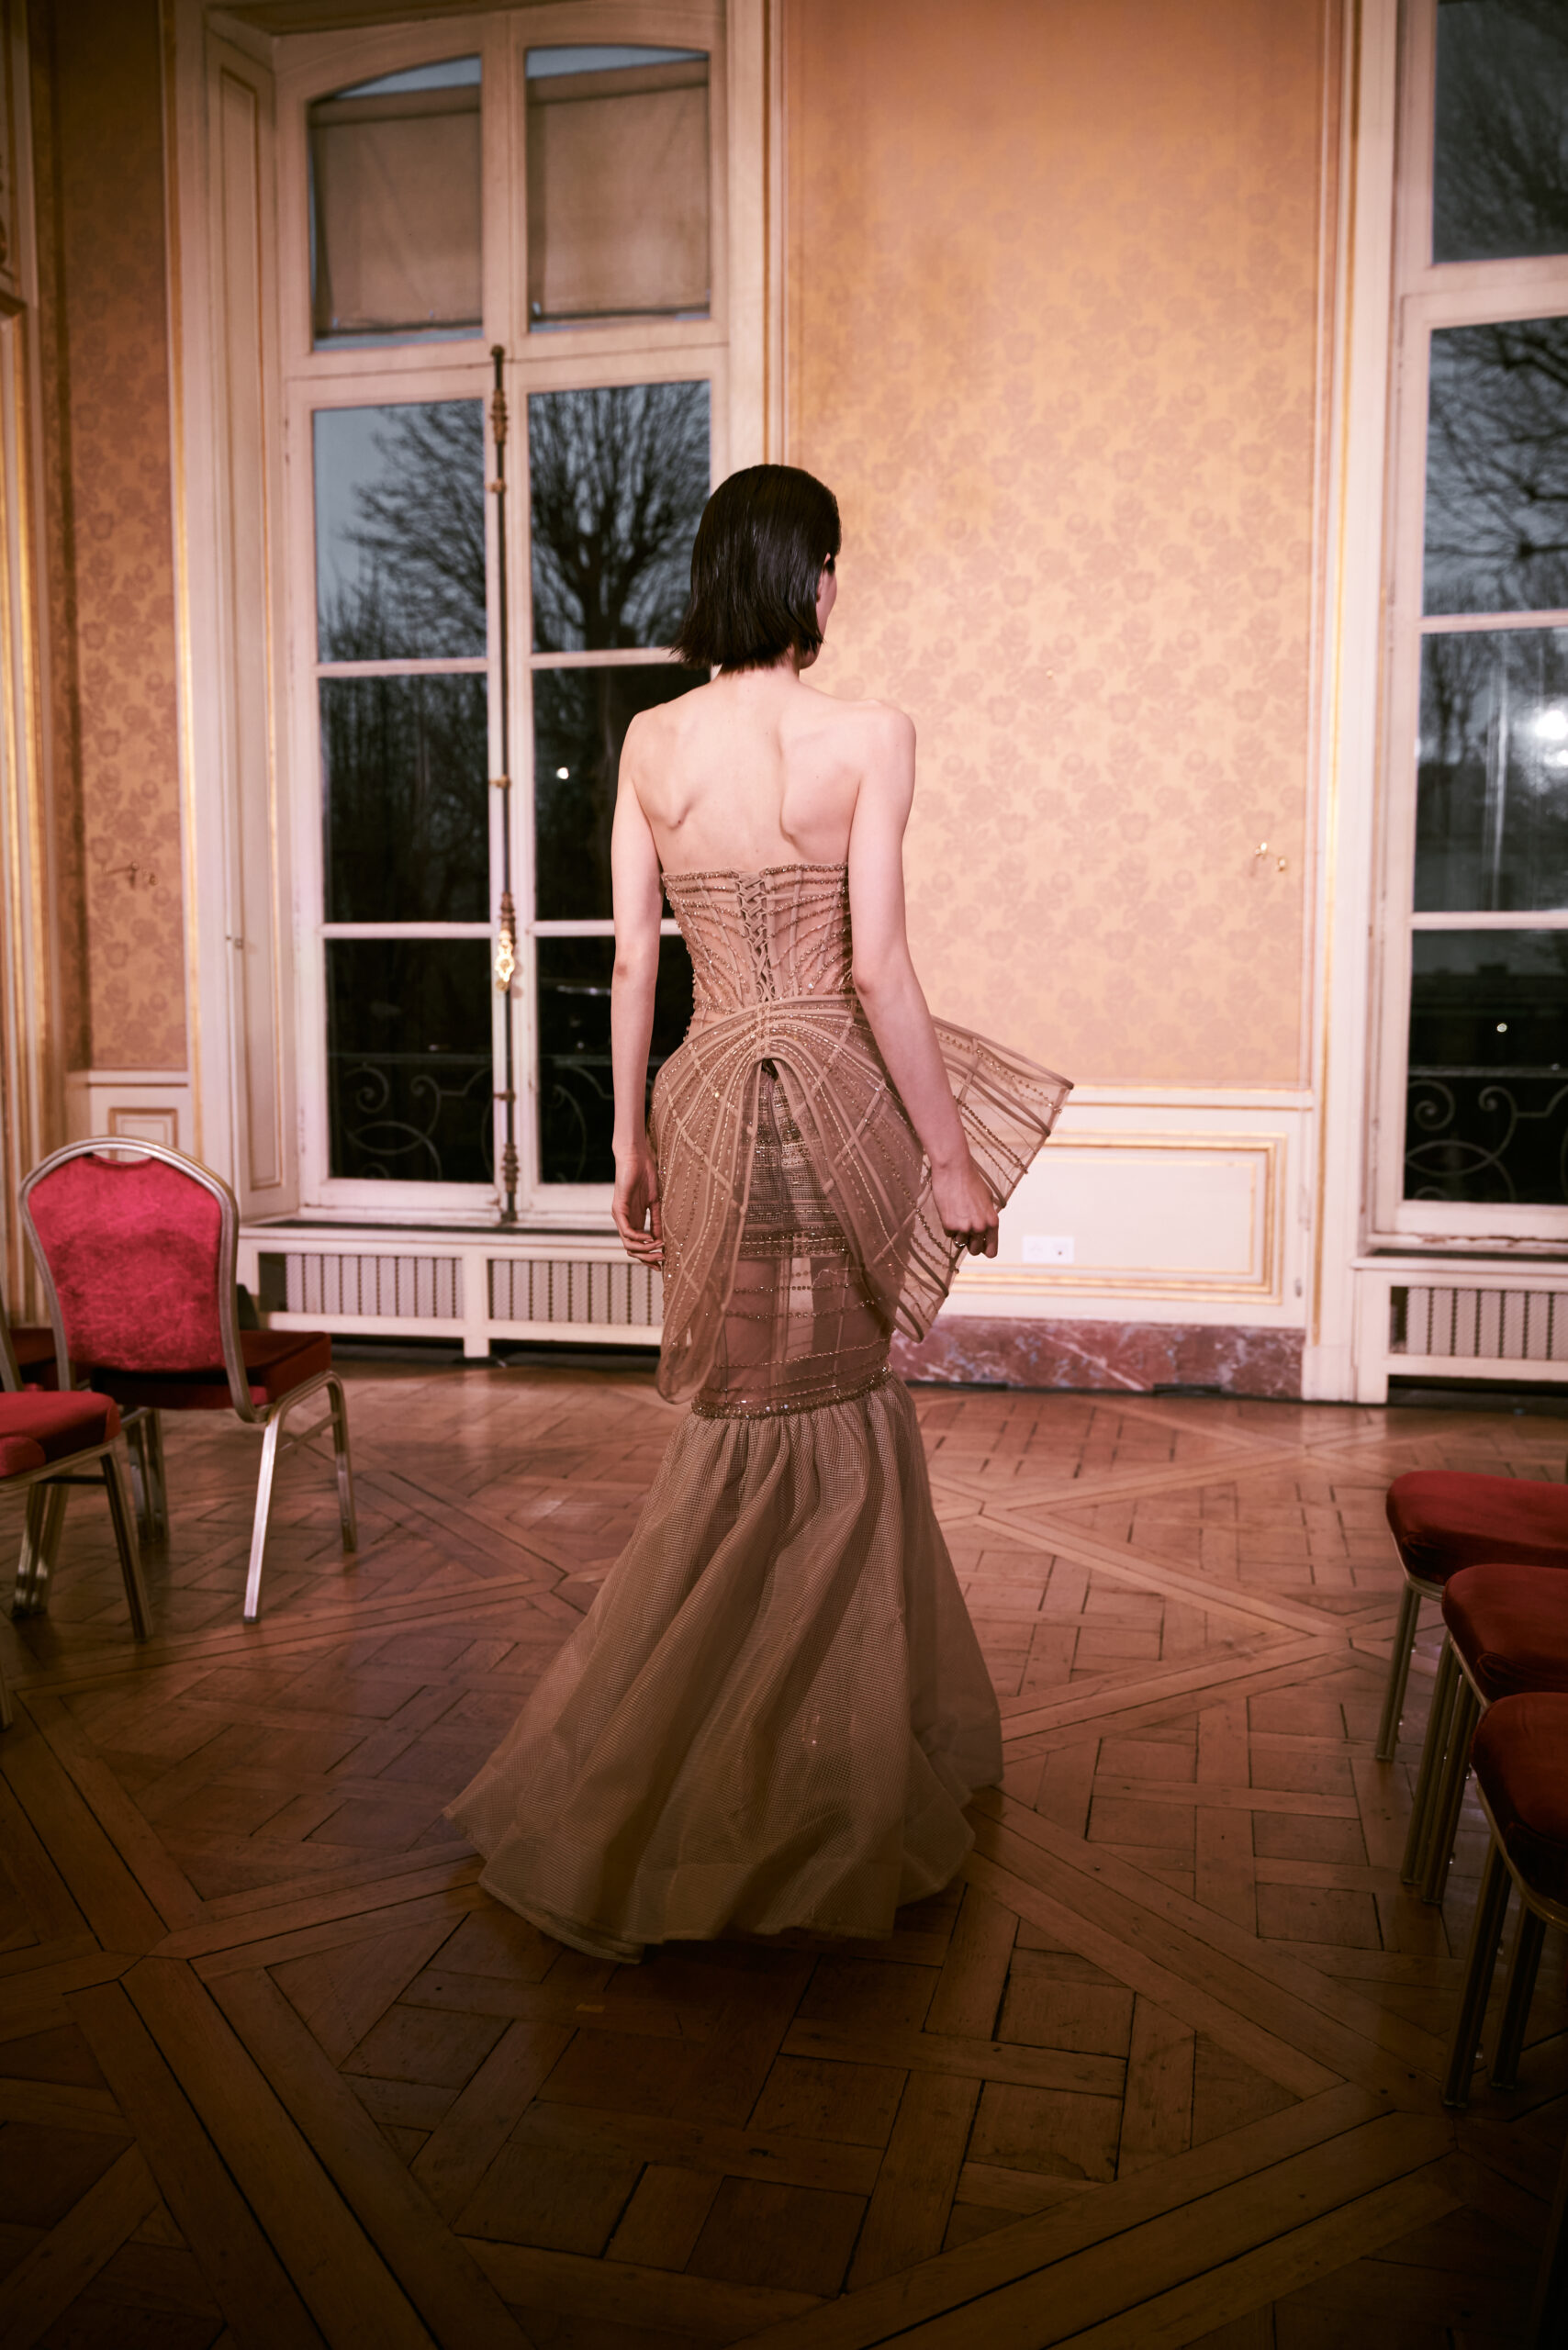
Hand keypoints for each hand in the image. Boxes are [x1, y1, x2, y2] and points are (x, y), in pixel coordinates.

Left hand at [613, 1141, 663, 1265]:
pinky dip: (639, 1237)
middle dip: (647, 1258)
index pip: (637, 1246)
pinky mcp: (619, 1208)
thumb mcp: (654, 1203)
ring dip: (644, 1250)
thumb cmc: (646, 1176)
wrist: (636, 1157)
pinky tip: (651, 1238)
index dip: (648, 1257)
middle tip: (661, 1260)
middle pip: (631, 1249)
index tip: (662, 1264)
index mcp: (633, 1220)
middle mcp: (624, 1221)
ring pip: (628, 1244)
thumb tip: (661, 1240)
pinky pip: (627, 1231)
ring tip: (659, 1248)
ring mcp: (620, 1215)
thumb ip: (656, 1221)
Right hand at [931, 1152, 997, 1257]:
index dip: (984, 1249)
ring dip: (958, 1233)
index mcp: (992, 1222)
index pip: (991, 1251)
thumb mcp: (987, 1199)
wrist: (954, 1169)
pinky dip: (948, 1225)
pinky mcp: (949, 1224)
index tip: (979, 1245)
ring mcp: (964, 1227)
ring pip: (959, 1242)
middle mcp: (980, 1227)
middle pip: (974, 1250)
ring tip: (957, 1215)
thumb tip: (985, 1230)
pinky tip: (949, 1210)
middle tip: (965, 1230)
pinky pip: (948, 1234)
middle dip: (969, 1243)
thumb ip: (987, 1217)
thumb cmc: (971, 1180)